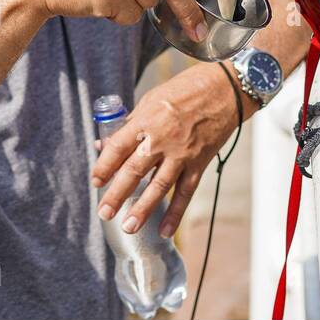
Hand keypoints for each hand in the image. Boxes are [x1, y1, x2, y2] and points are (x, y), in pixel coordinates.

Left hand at [91, 64, 239, 238]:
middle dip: (116, 194)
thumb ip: (131, 124)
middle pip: (134, 171)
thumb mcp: (151, 99)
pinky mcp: (199, 163)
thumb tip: (107, 143)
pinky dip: (176, 213)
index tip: (95, 181)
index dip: (104, 166)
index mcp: (146, 120)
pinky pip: (185, 192)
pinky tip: (165, 230)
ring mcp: (182, 153)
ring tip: (128, 227)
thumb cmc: (185, 89)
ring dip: (142, 209)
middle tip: (104, 212)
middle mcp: (162, 139)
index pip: (118, 147)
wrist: (225, 89)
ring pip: (159, 186)